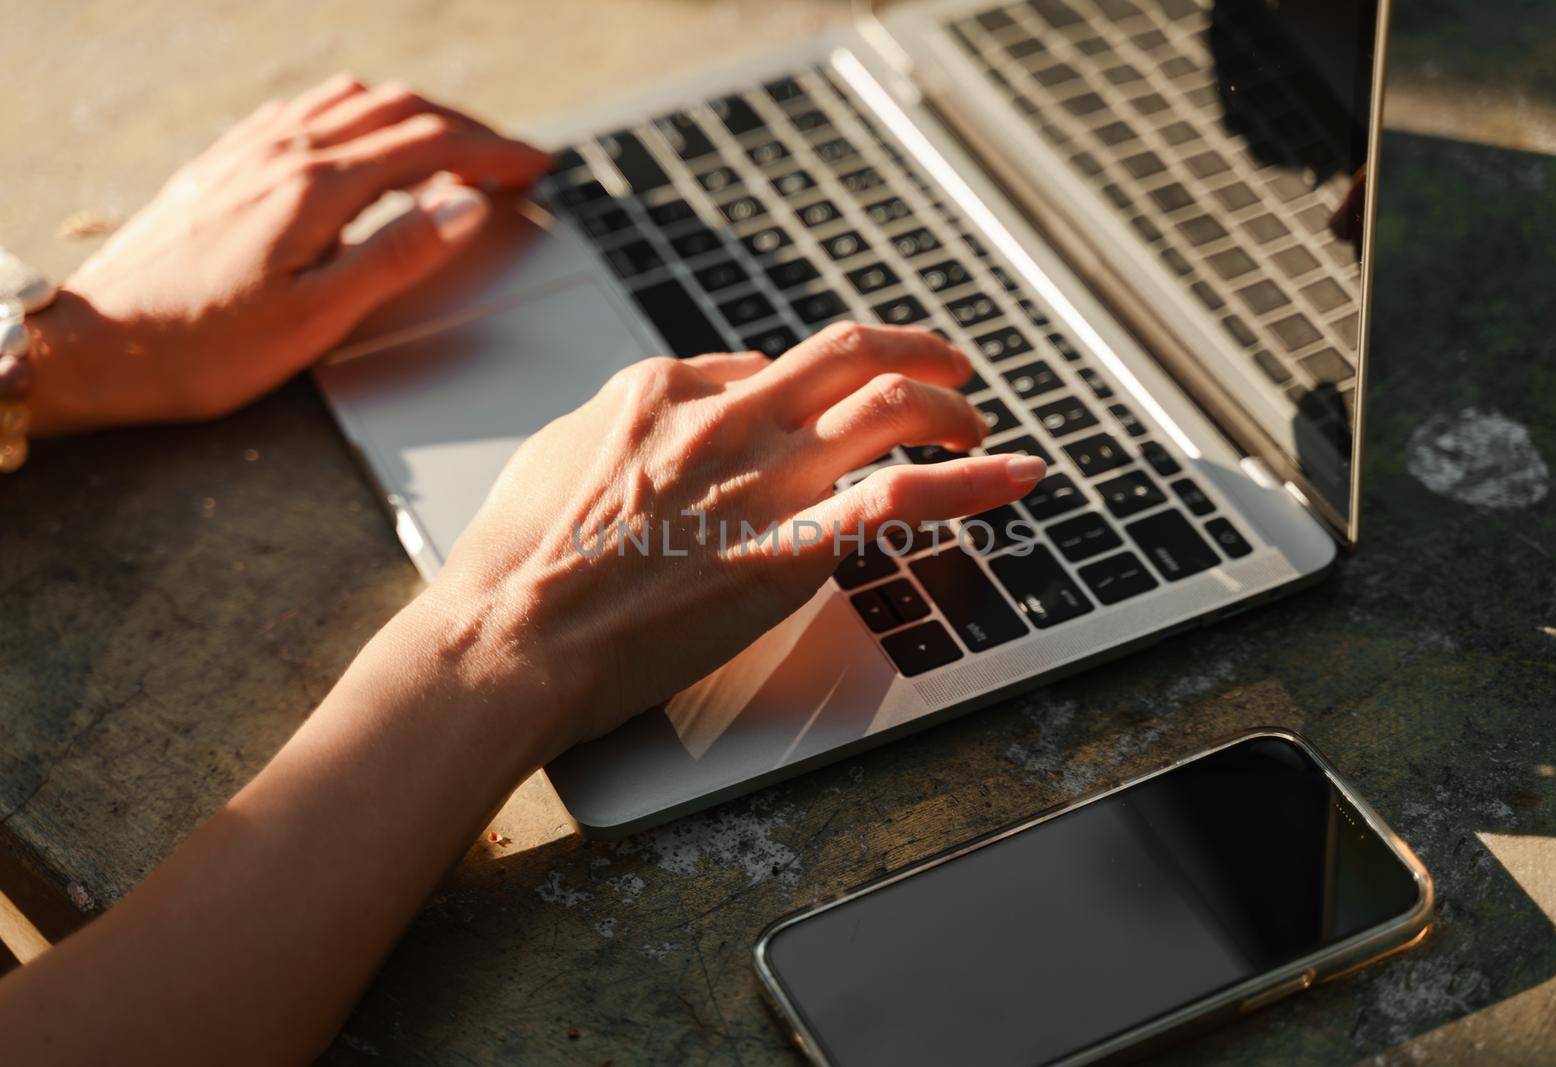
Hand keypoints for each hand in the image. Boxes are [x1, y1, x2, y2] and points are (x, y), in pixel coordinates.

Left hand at [28, 75, 548, 433]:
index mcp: (316, 188)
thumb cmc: (203, 346)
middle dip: (468, 128)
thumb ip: (397, 255)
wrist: (98, 345)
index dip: (494, 153)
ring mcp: (250, 151)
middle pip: (399, 111)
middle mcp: (283, 152)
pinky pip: (307, 108)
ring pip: (354, 100)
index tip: (537, 166)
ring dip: (417, 113)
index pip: (430, 147)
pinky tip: (363, 138)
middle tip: (512, 159)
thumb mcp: (317, 318)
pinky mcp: (225, 162)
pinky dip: (360, 112)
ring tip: (453, 145)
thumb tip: (463, 206)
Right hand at [415, 322, 1046, 753]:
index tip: (830, 413)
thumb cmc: (515, 564)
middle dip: (915, 355)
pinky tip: (1018, 475)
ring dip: (952, 410)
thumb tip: (664, 418)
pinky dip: (975, 480)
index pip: (770, 367)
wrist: (510, 637)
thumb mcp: (556, 457)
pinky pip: (906, 497)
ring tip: (977, 428)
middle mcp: (728, 418)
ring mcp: (766, 480)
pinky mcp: (793, 550)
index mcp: (664, 390)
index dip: (814, 389)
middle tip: (949, 373)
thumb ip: (621, 426)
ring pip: (892, 405)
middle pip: (850, 355)